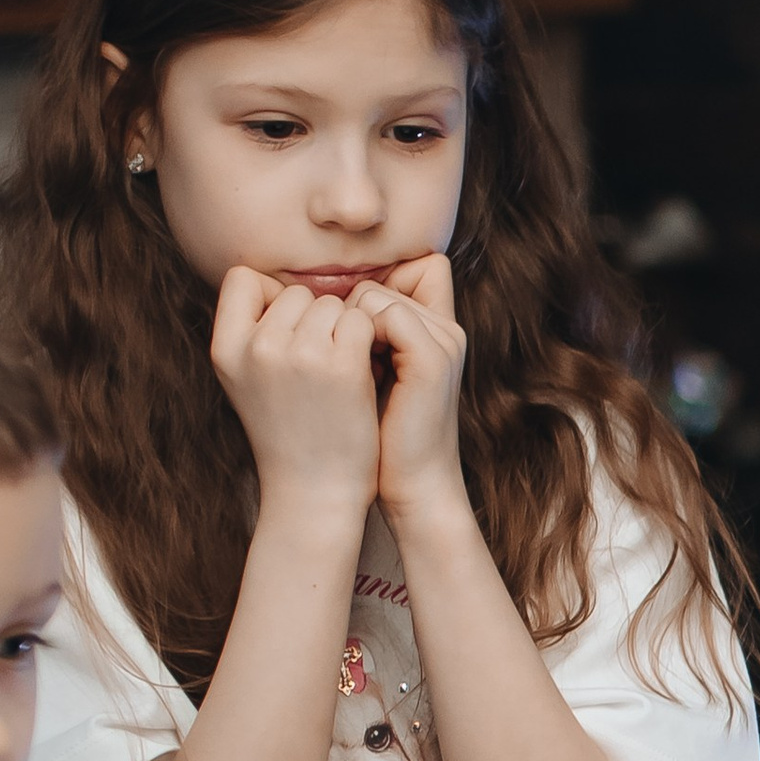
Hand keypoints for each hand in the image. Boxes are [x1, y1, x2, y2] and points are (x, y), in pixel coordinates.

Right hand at [210, 266, 381, 519]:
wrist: (315, 491)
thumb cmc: (287, 433)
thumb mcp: (247, 380)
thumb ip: (253, 331)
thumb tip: (279, 283)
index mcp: (225, 349)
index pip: (243, 278)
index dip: (270, 298)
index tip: (288, 334)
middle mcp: (258, 347)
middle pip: (296, 292)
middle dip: (314, 321)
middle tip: (319, 368)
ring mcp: (301, 355)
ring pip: (332, 304)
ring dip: (344, 332)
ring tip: (338, 376)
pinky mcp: (342, 366)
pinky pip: (362, 321)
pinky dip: (369, 344)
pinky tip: (362, 376)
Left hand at [351, 256, 468, 525]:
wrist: (413, 488)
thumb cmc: (380, 440)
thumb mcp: (370, 379)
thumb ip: (360, 340)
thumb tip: (314, 308)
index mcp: (436, 332)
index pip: (403, 272)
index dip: (364, 296)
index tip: (335, 338)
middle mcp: (446, 329)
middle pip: (376, 283)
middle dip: (342, 317)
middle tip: (332, 364)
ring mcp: (443, 341)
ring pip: (374, 294)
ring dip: (342, 327)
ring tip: (342, 372)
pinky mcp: (432, 358)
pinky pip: (383, 314)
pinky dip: (354, 336)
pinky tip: (348, 373)